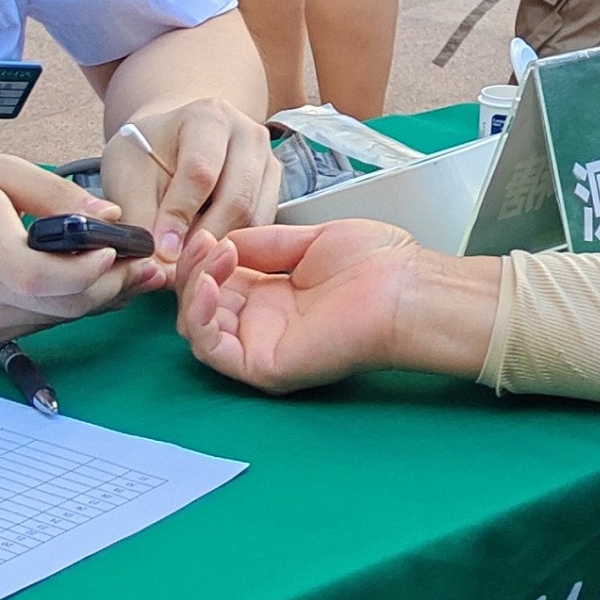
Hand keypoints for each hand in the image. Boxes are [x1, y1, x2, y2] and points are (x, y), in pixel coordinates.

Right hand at [0, 151, 158, 346]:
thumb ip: (54, 193)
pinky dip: (60, 306)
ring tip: (124, 273)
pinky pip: (30, 324)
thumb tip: (111, 218)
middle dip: (109, 287)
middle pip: (58, 305)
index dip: (89, 272)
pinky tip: (80, 286)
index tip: (119, 251)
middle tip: (144, 266)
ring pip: (51, 319)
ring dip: (92, 299)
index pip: (41, 277)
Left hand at [105, 98, 275, 264]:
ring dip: (221, 247)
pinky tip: (207, 250)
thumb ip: (139, 218)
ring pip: (254, 219)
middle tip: (176, 266)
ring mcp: (267, 161)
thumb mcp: (126, 177)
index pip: (201, 172)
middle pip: (237, 199)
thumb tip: (158, 265)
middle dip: (204, 239)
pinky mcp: (273, 187)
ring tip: (188, 260)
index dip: (179, 215)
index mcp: (209, 117)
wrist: (169, 143)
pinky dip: (236, 246)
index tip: (161, 249)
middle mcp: (249, 135)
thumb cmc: (146, 156)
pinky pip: (261, 227)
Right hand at [174, 218, 431, 393]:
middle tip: (206, 242)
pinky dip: (200, 318)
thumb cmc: (376, 265)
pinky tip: (209, 287)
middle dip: (193, 269)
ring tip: (214, 258)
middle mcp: (262, 323)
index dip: (204, 257)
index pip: (216, 281)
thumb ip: (262, 243)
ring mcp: (261, 346)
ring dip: (193, 289)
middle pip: (201, 304)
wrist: (405, 288)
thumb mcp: (309, 241)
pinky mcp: (264, 366)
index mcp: (272, 295)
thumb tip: (222, 238)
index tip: (208, 232)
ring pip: (199, 326)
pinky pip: (213, 350)